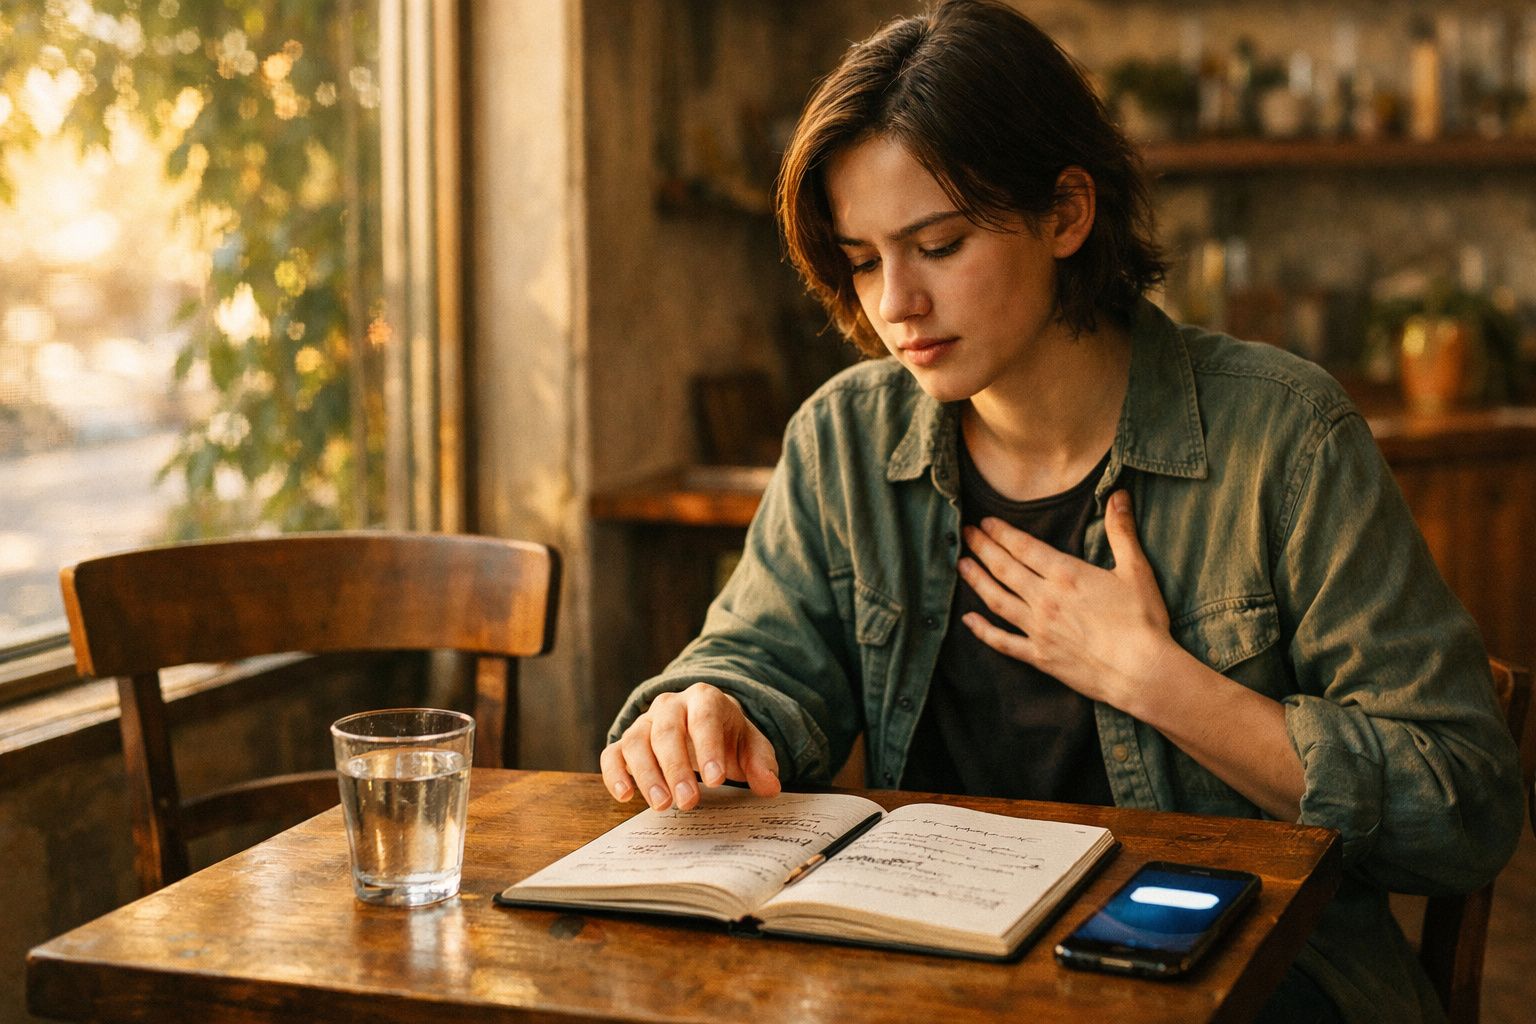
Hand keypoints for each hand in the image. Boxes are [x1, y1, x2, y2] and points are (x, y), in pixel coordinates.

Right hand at [600, 682, 780, 810]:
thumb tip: (769, 786)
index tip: (716, 781)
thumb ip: (761, 763)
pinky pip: (612, 754)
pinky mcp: (625, 742)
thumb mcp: (751, 746)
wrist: (704, 725)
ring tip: (662, 805)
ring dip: (646, 775)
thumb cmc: (728, 737)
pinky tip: (625, 796)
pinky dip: (614, 774)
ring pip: (635, 741)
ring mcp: (645, 722)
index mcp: (704, 699)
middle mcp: (670, 705)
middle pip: (666, 731)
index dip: (708, 748)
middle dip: (676, 768)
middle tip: (688, 802)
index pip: (704, 718)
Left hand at [956, 489, 1174, 710]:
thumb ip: (1121, 531)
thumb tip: (1118, 494)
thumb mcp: (1136, 570)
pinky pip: (1002, 642)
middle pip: (1004, 568)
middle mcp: (1045, 599)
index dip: (1001, 532)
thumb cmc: (1142, 621)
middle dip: (982, 548)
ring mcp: (1038, 629)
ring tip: (961, 565)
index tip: (985, 521)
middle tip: (965, 533)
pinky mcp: (1039, 656)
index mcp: (1066, 574)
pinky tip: (968, 620)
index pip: (1024, 547)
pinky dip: (982, 630)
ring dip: (976, 580)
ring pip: (997, 600)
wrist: (1141, 672)